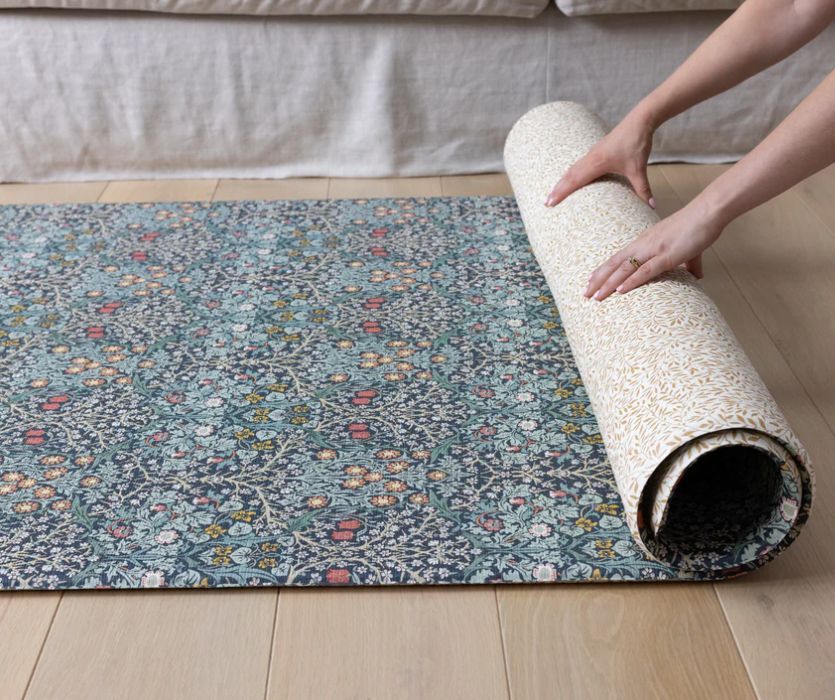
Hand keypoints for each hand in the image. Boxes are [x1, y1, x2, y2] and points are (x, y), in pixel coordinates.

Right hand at [545, 110, 655, 207]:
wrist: (640, 121)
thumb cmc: (636, 143)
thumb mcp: (639, 169)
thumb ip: (643, 189)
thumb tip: (652, 206)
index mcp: (597, 163)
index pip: (575, 180)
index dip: (561, 192)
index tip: (550, 203)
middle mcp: (590, 158)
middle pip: (568, 175)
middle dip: (557, 189)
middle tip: (545, 203)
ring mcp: (592, 153)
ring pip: (572, 169)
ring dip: (562, 181)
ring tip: (553, 193)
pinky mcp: (596, 151)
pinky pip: (578, 164)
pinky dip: (570, 173)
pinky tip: (570, 178)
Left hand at [584, 199, 723, 300]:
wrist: (708, 211)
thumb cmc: (698, 227)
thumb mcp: (688, 248)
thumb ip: (689, 263)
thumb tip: (696, 276)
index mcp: (644, 241)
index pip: (618, 257)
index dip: (603, 270)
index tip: (590, 281)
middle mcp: (644, 244)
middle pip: (615, 264)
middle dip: (599, 280)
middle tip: (585, 294)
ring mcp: (654, 249)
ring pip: (625, 269)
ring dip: (609, 284)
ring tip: (596, 297)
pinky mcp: (668, 255)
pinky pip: (646, 270)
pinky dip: (632, 281)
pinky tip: (620, 291)